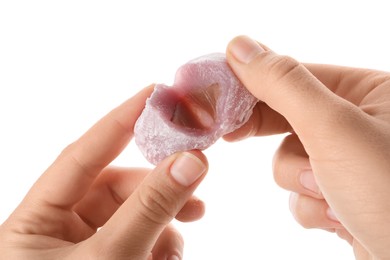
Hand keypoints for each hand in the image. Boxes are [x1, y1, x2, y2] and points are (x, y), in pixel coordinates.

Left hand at [0, 86, 207, 259]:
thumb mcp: (112, 256)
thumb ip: (149, 207)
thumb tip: (191, 160)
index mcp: (35, 221)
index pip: (81, 155)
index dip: (119, 121)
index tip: (154, 93)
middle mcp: (57, 230)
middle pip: (115, 186)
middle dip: (157, 185)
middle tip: (195, 175)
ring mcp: (83, 249)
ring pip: (132, 214)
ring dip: (164, 221)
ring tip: (182, 237)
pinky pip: (138, 239)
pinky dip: (160, 243)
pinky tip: (169, 257)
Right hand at [225, 36, 389, 258]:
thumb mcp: (332, 127)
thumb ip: (283, 85)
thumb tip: (240, 47)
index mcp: (371, 92)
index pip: (296, 75)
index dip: (254, 84)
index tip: (218, 97)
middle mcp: (361, 124)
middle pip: (289, 118)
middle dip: (279, 139)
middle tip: (231, 134)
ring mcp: (350, 163)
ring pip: (290, 160)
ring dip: (300, 181)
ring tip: (332, 197)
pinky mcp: (341, 196)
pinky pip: (302, 192)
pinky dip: (311, 207)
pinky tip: (339, 219)